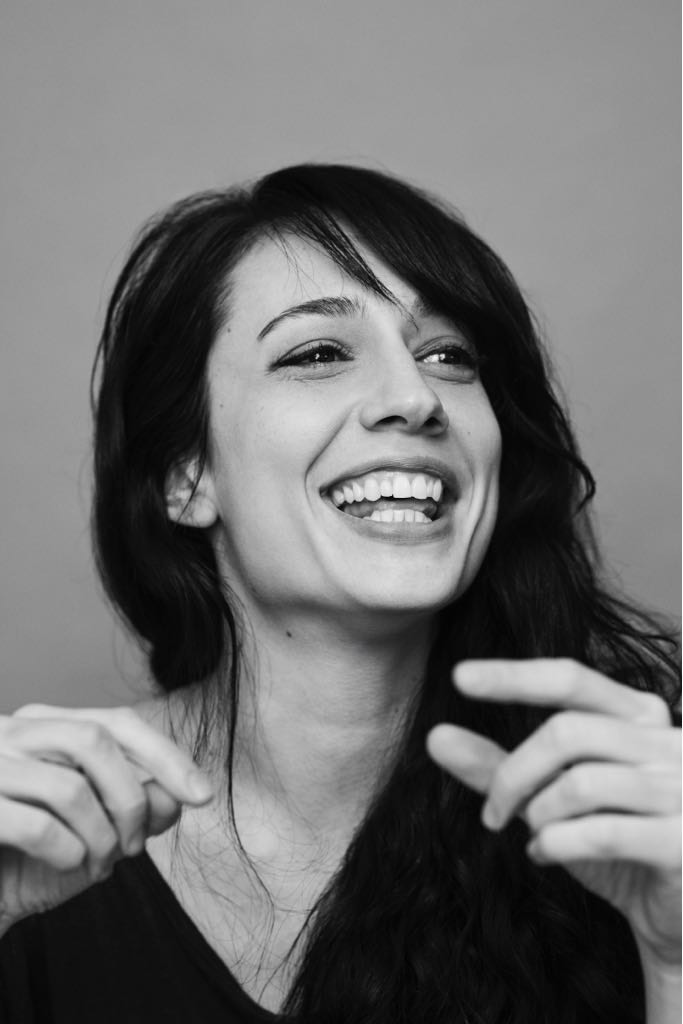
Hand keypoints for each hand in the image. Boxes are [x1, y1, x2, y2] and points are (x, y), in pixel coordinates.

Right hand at [0, 703, 213, 932]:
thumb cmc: (28, 857)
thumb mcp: (94, 830)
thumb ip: (136, 806)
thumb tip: (179, 795)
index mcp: (44, 725)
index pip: (117, 722)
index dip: (166, 756)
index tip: (203, 794)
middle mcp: (13, 732)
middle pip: (96, 740)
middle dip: (132, 796)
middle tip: (137, 845)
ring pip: (71, 786)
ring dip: (102, 835)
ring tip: (101, 865)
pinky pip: (37, 825)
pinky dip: (68, 851)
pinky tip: (70, 865)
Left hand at [426, 659, 680, 966]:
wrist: (675, 913)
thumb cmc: (615, 843)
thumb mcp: (552, 798)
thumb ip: (499, 766)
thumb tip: (436, 737)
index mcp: (640, 714)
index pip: (570, 678)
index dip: (513, 676)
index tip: (460, 678)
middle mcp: (668, 741)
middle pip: (565, 732)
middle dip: (512, 773)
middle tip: (492, 814)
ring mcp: (682, 789)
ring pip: (580, 783)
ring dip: (537, 814)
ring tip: (532, 834)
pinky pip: (602, 832)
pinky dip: (557, 845)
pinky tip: (545, 854)